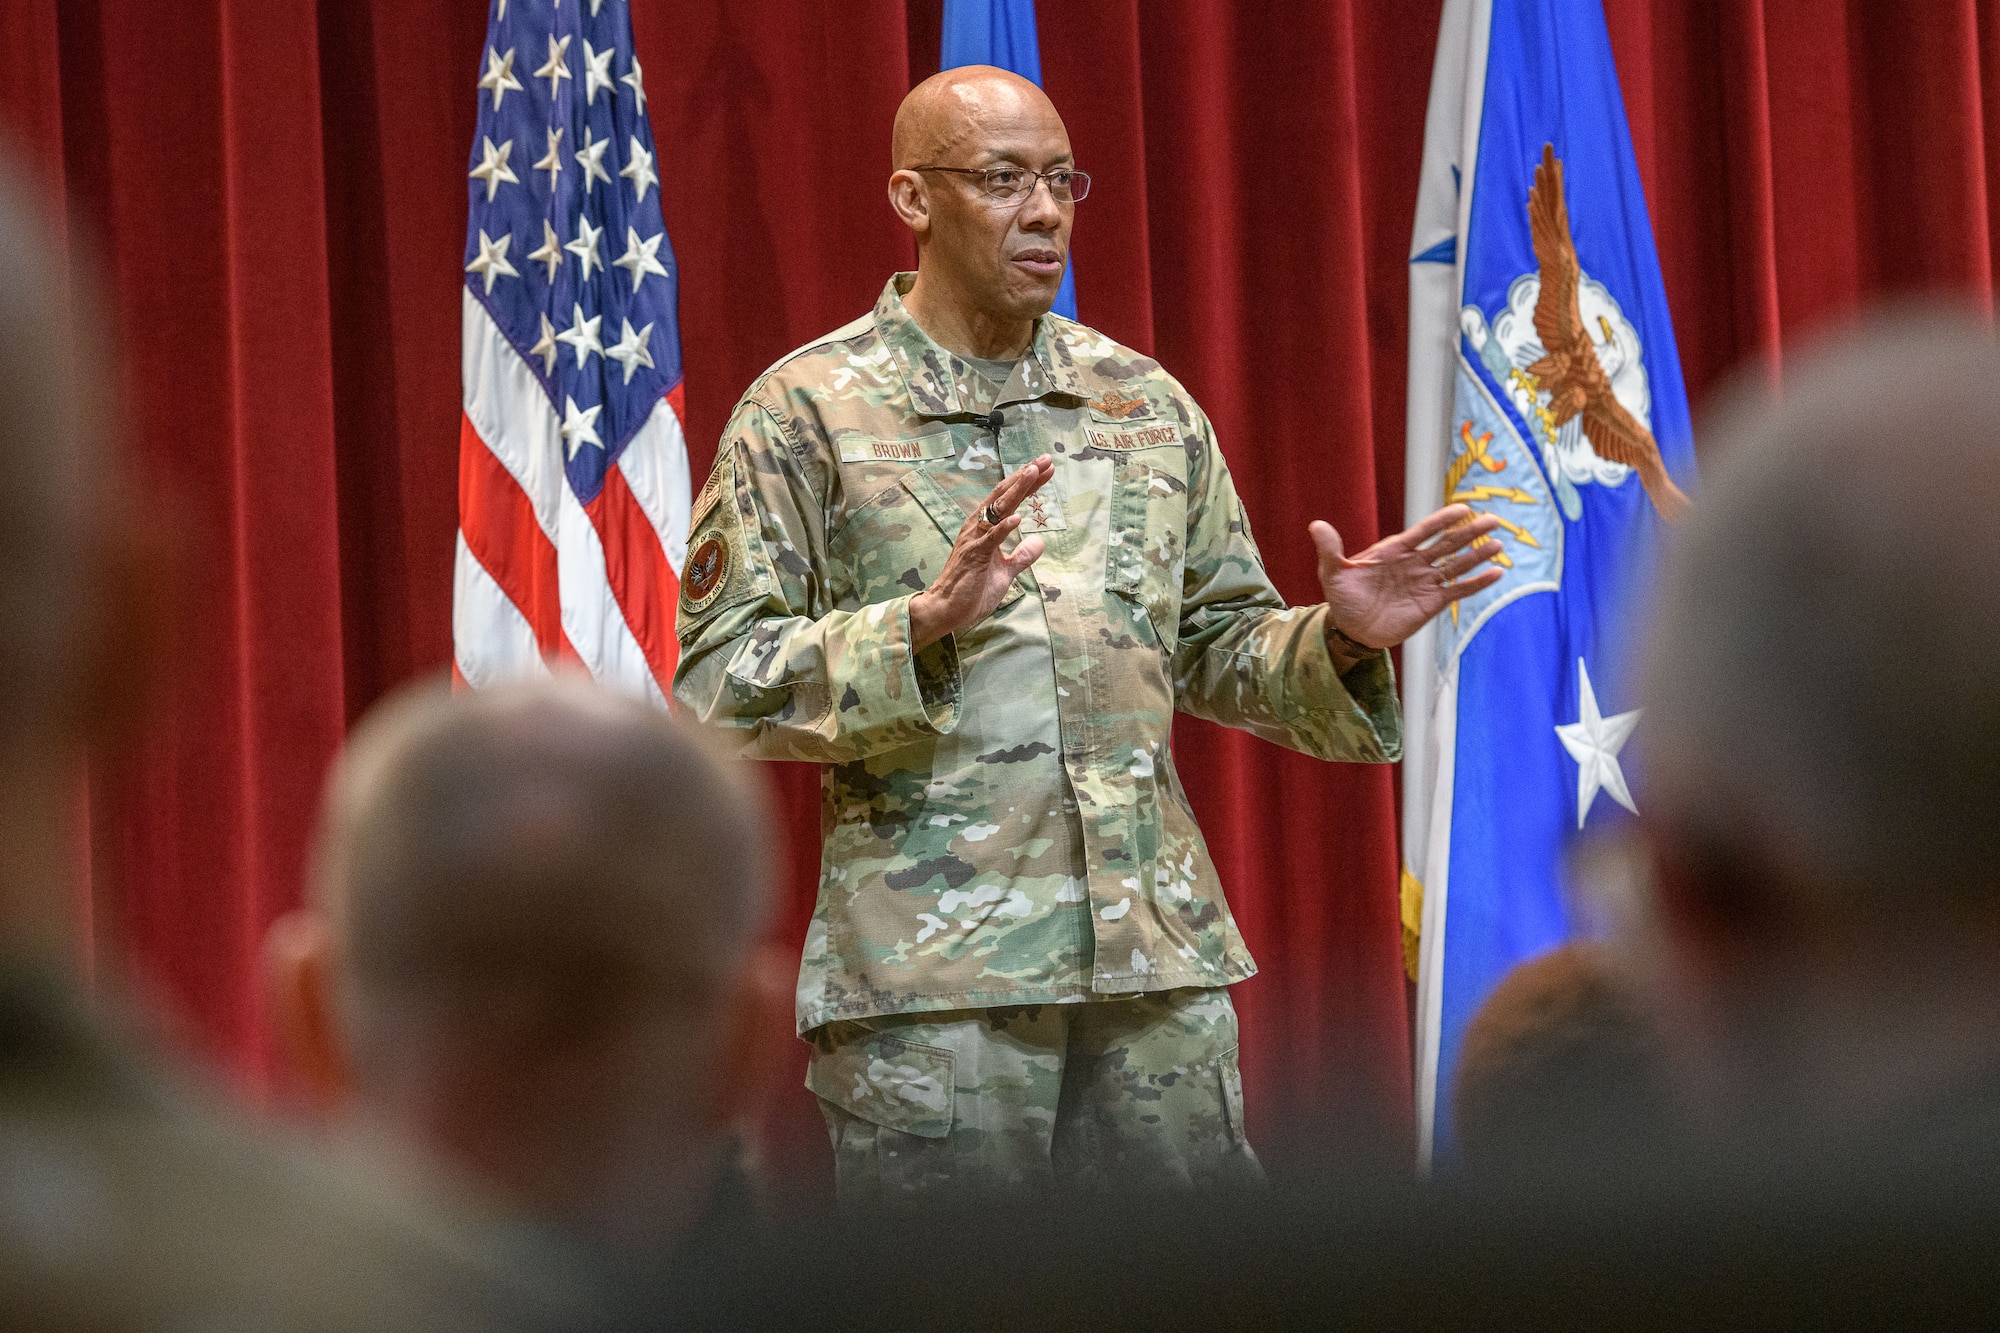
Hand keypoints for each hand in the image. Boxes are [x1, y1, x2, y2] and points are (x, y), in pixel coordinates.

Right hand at [908, 456, 1055, 649]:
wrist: (946, 609)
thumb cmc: (971, 590)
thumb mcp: (1005, 571)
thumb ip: (1022, 556)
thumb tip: (1039, 541)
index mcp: (984, 527)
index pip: (1008, 499)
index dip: (1027, 484)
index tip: (1045, 468)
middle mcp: (977, 527)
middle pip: (1003, 495)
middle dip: (1025, 477)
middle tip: (1045, 459)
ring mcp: (974, 540)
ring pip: (997, 510)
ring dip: (1016, 491)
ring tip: (1032, 473)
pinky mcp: (973, 556)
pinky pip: (990, 540)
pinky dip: (1003, 528)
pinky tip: (1018, 518)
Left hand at [1312, 504, 1503, 660]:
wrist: (1351, 629)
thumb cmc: (1343, 598)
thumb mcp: (1333, 573)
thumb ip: (1330, 550)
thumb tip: (1316, 526)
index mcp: (1394, 550)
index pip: (1423, 531)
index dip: (1442, 520)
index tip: (1462, 509)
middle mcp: (1414, 563)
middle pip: (1447, 544)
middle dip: (1469, 533)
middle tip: (1493, 520)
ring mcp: (1425, 582)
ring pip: (1456, 565)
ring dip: (1477, 556)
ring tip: (1498, 544)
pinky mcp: (1431, 603)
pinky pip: (1457, 591)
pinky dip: (1476, 583)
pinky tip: (1495, 574)